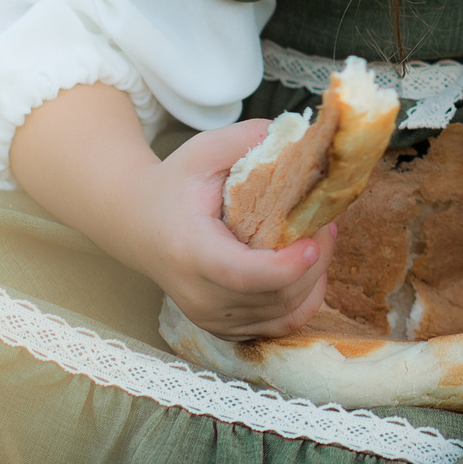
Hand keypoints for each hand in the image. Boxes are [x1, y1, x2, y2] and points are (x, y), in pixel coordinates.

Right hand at [134, 119, 334, 339]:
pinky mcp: (225, 328)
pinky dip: (304, 298)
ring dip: (315, 278)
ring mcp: (211, 318)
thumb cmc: (174, 185)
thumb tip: (301, 135)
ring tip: (319, 239)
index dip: (285, 266)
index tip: (313, 240)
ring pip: (284, 314)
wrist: (137, 226)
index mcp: (190, 250)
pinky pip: (280, 325)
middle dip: (314, 261)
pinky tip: (308, 267)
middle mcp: (198, 295)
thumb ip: (250, 138)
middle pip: (273, 296)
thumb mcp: (204, 150)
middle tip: (326, 223)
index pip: (242, 274)